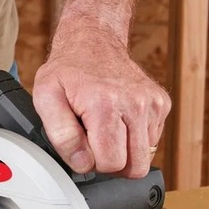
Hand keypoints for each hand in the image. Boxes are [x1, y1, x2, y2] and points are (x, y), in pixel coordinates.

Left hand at [33, 38, 170, 177]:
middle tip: (94, 141)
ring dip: (124, 151)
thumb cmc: (67, 71)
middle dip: (111, 162)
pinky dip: (135, 139)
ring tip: (106, 129)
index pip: (110, 163)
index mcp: (105, 104)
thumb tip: (82, 162)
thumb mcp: (46, 98)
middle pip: (133, 167)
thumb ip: (61, 135)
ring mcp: (153, 103)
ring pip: (145, 158)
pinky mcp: (162, 103)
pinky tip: (119, 121)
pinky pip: (152, 142)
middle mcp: (135, 103)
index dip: (92, 162)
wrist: (93, 41)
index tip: (82, 144)